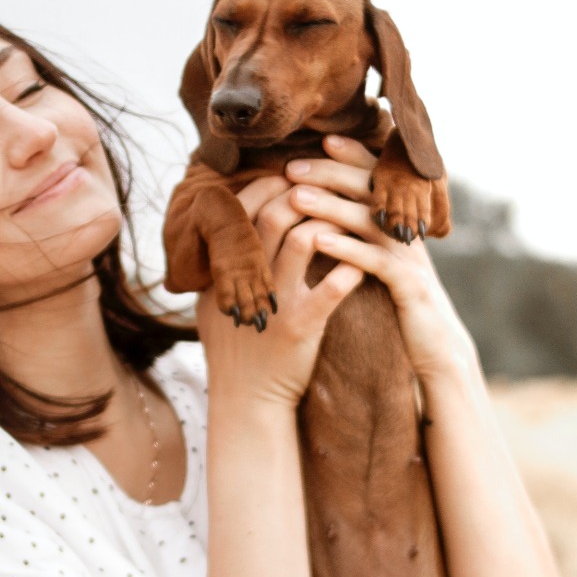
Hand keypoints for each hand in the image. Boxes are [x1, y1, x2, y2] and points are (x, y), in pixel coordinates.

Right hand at [197, 175, 364, 407]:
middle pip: (273, 215)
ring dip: (331, 222)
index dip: (268, 185)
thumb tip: (228, 224)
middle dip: (303, 193)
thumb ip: (222, 265)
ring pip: (303, 240)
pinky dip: (349, 270)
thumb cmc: (236, 347)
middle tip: (326, 188)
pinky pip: (331, 289)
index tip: (291, 177)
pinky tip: (362, 264)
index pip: (242, 210)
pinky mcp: (300, 327)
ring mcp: (274, 302)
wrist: (245, 399)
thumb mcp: (214, 302)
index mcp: (223, 269)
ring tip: (349, 218)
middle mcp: (246, 279)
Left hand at [282, 135, 478, 380]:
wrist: (436, 346)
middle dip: (330, 173)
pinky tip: (317, 241)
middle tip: (291, 166)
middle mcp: (408, 230)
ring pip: (369, 220)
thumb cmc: (401, 303)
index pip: (378, 177)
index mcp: (400, 221)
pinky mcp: (409, 286)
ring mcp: (411, 256)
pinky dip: (346, 248)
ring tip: (296, 197)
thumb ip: (368, 232)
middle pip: (371, 189)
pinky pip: (374, 261)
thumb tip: (332, 206)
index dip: (352, 156)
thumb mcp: (385, 261)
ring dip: (330, 206)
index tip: (321, 140)